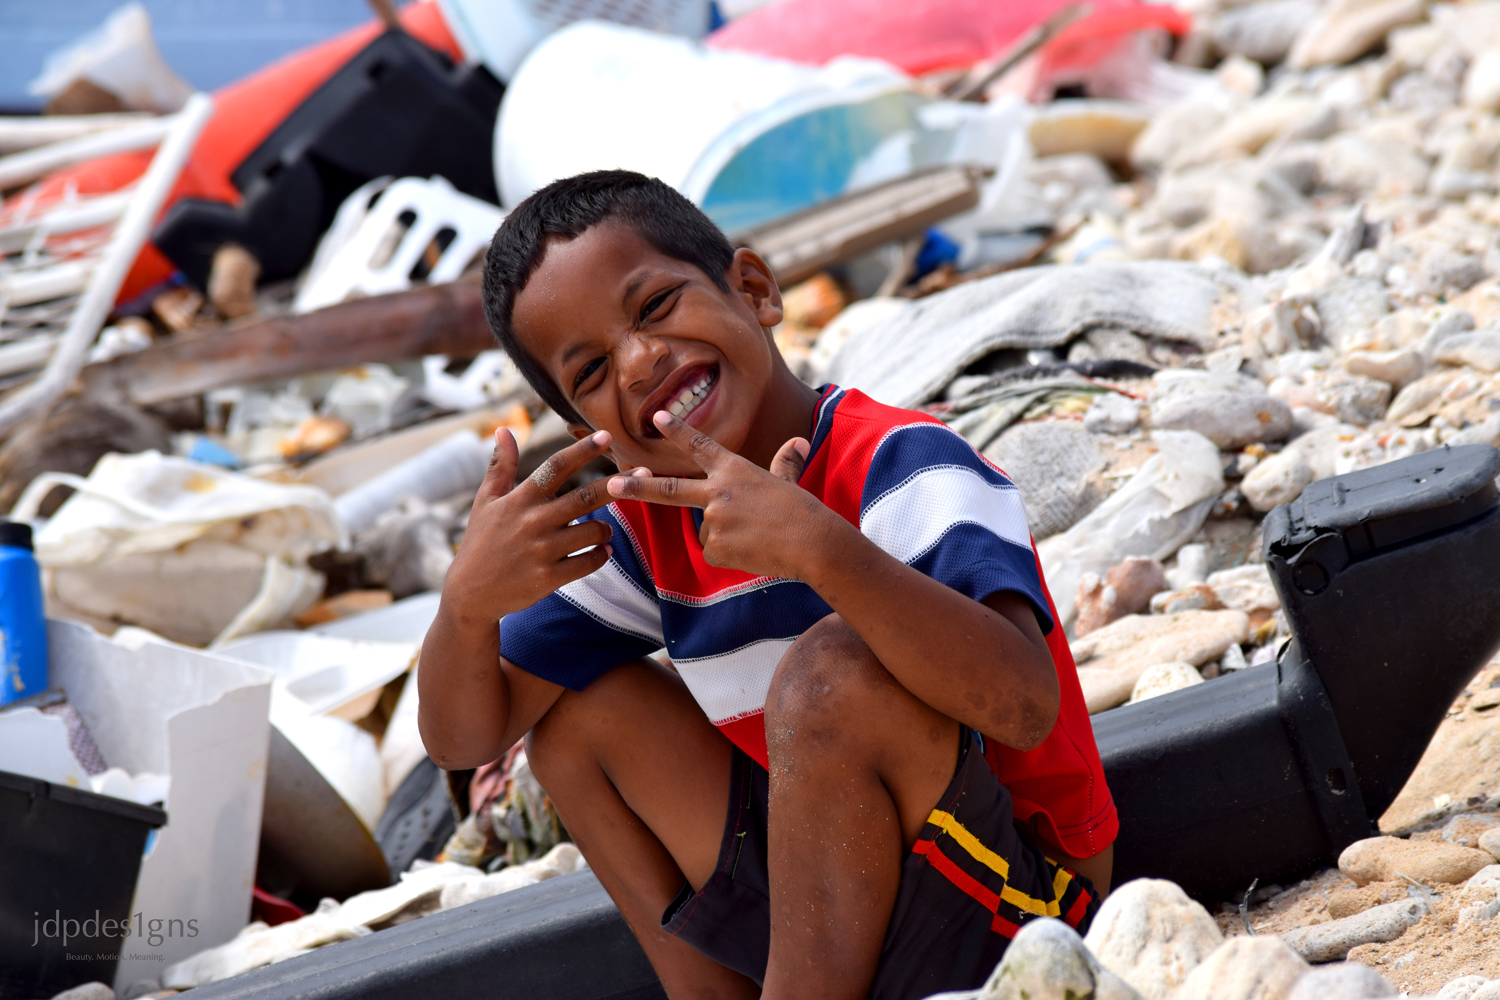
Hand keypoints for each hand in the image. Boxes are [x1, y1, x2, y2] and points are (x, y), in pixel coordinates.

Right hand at [441, 428, 616, 625]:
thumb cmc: (481, 542)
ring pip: (592, 531)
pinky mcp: (548, 578)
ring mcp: (542, 551)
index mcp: (519, 499)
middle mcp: (532, 522)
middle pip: (584, 497)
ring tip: (605, 530)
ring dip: (606, 529)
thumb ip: (501, 466)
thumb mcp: (486, 501)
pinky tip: (602, 551)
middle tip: (644, 474)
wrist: (470, 594)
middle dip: (617, 484)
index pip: (555, 467)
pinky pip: (588, 563)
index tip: (606, 436)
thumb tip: (503, 429)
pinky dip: (600, 555)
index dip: (582, 450)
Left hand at [604, 410, 843, 580]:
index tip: (657, 416)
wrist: (812, 542)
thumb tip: (799, 441)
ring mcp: (714, 519)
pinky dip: (732, 554)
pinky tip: (753, 550)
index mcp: (734, 470)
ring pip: (707, 529)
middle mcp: (718, 491)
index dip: (678, 430)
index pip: (700, 445)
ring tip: (756, 535)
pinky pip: (715, 551)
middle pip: (668, 488)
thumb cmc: (803, 511)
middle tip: (611, 485)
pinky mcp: (716, 547)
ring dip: (727, 534)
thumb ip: (785, 462)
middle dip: (636, 487)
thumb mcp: (789, 481)